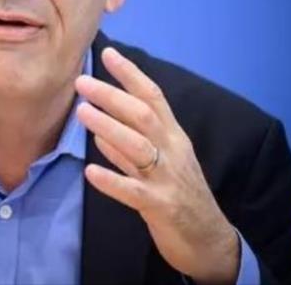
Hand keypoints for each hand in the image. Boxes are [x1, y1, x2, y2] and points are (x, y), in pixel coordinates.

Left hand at [75, 47, 239, 284]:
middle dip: (112, 96)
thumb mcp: (160, 161)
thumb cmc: (179, 193)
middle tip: (81, 82)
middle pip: (143, 116)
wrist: (208, 238)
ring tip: (81, 113)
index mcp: (173, 136)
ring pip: (138, 147)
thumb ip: (130, 142)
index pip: (153, 97)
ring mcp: (167, 179)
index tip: (107, 54)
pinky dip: (112, 180)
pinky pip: (134, 191)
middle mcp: (172, 151)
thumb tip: (99, 122)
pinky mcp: (161, 206)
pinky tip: (89, 171)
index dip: (131, 74)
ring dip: (108, 128)